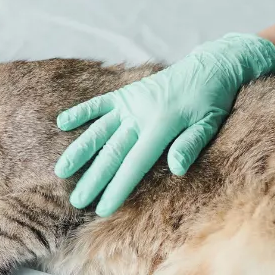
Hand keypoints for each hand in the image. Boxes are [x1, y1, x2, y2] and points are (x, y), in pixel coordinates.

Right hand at [54, 33, 274, 215]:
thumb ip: (191, 145)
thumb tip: (176, 169)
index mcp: (162, 125)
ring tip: (61, 171)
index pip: (135, 164)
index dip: (118, 187)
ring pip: (99, 129)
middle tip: (77, 201)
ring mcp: (131, 102)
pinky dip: (81, 111)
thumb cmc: (214, 101)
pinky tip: (62, 122)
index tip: (103, 209)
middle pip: (112, 151)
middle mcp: (141, 114)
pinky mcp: (127, 92)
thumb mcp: (210, 124)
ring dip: (79, 150)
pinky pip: (100, 102)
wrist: (212, 66)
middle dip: (94, 178)